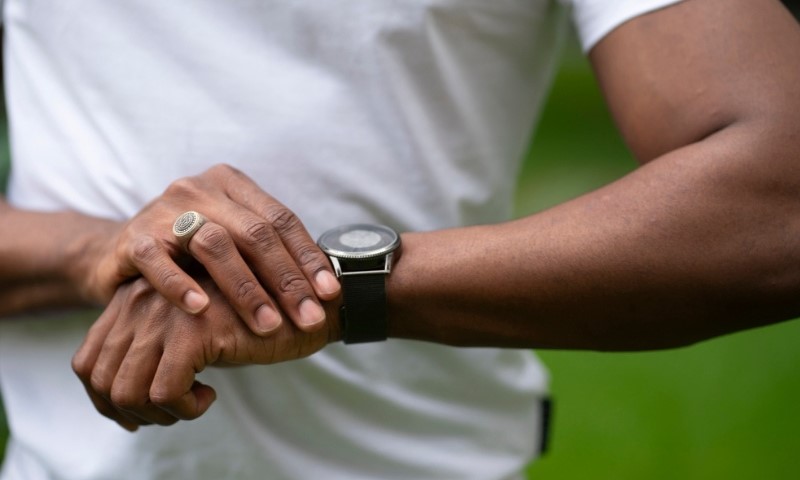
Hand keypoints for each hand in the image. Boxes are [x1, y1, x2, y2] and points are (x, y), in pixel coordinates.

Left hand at [72, 276, 339, 430]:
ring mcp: (166, 313)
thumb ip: (152, 343)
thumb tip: (120, 392)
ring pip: (127, 389)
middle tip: (171, 414)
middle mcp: (143, 300)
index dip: (107, 399)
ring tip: (191, 405)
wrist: (308, 306)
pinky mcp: (194, 331)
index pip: (88, 361)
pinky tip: (209, 396)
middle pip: (101, 378)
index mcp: (135, 297)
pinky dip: (183, 408)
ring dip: (157, 413)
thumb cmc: (254, 321)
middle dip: (130, 412)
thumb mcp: (190, 329)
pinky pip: (164, 391)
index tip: (143, 412)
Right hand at [83, 164, 339, 334]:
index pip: (281, 219)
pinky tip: (202, 309)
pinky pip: (158, 260)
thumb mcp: (233, 245)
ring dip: (246, 289)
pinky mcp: (133, 238)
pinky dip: (179, 284)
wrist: (120, 256)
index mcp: (232, 185)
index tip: (330, 293)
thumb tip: (329, 288)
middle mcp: (200, 190)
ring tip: (268, 325)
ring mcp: (164, 210)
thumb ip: (270, 255)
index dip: (308, 256)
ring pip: (214, 244)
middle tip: (309, 318)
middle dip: (287, 280)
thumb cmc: (191, 257)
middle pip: (254, 233)